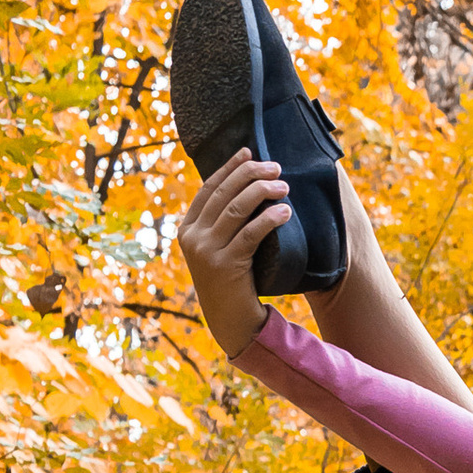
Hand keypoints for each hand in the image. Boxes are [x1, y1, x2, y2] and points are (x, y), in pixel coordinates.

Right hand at [177, 149, 288, 355]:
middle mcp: (192, 238)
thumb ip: (222, 223)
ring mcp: (206, 252)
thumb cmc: (232, 281)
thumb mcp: (219, 248)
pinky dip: (269, 219)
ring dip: (262, 192)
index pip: (208, 188)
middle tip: (275, 167)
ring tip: (284, 186)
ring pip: (236, 209)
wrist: (231, 321)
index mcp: (187, 229)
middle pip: (223, 194)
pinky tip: (285, 212)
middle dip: (250, 174)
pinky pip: (250, 234)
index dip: (229, 167)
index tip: (248, 151)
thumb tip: (247, 186)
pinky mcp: (225, 266)